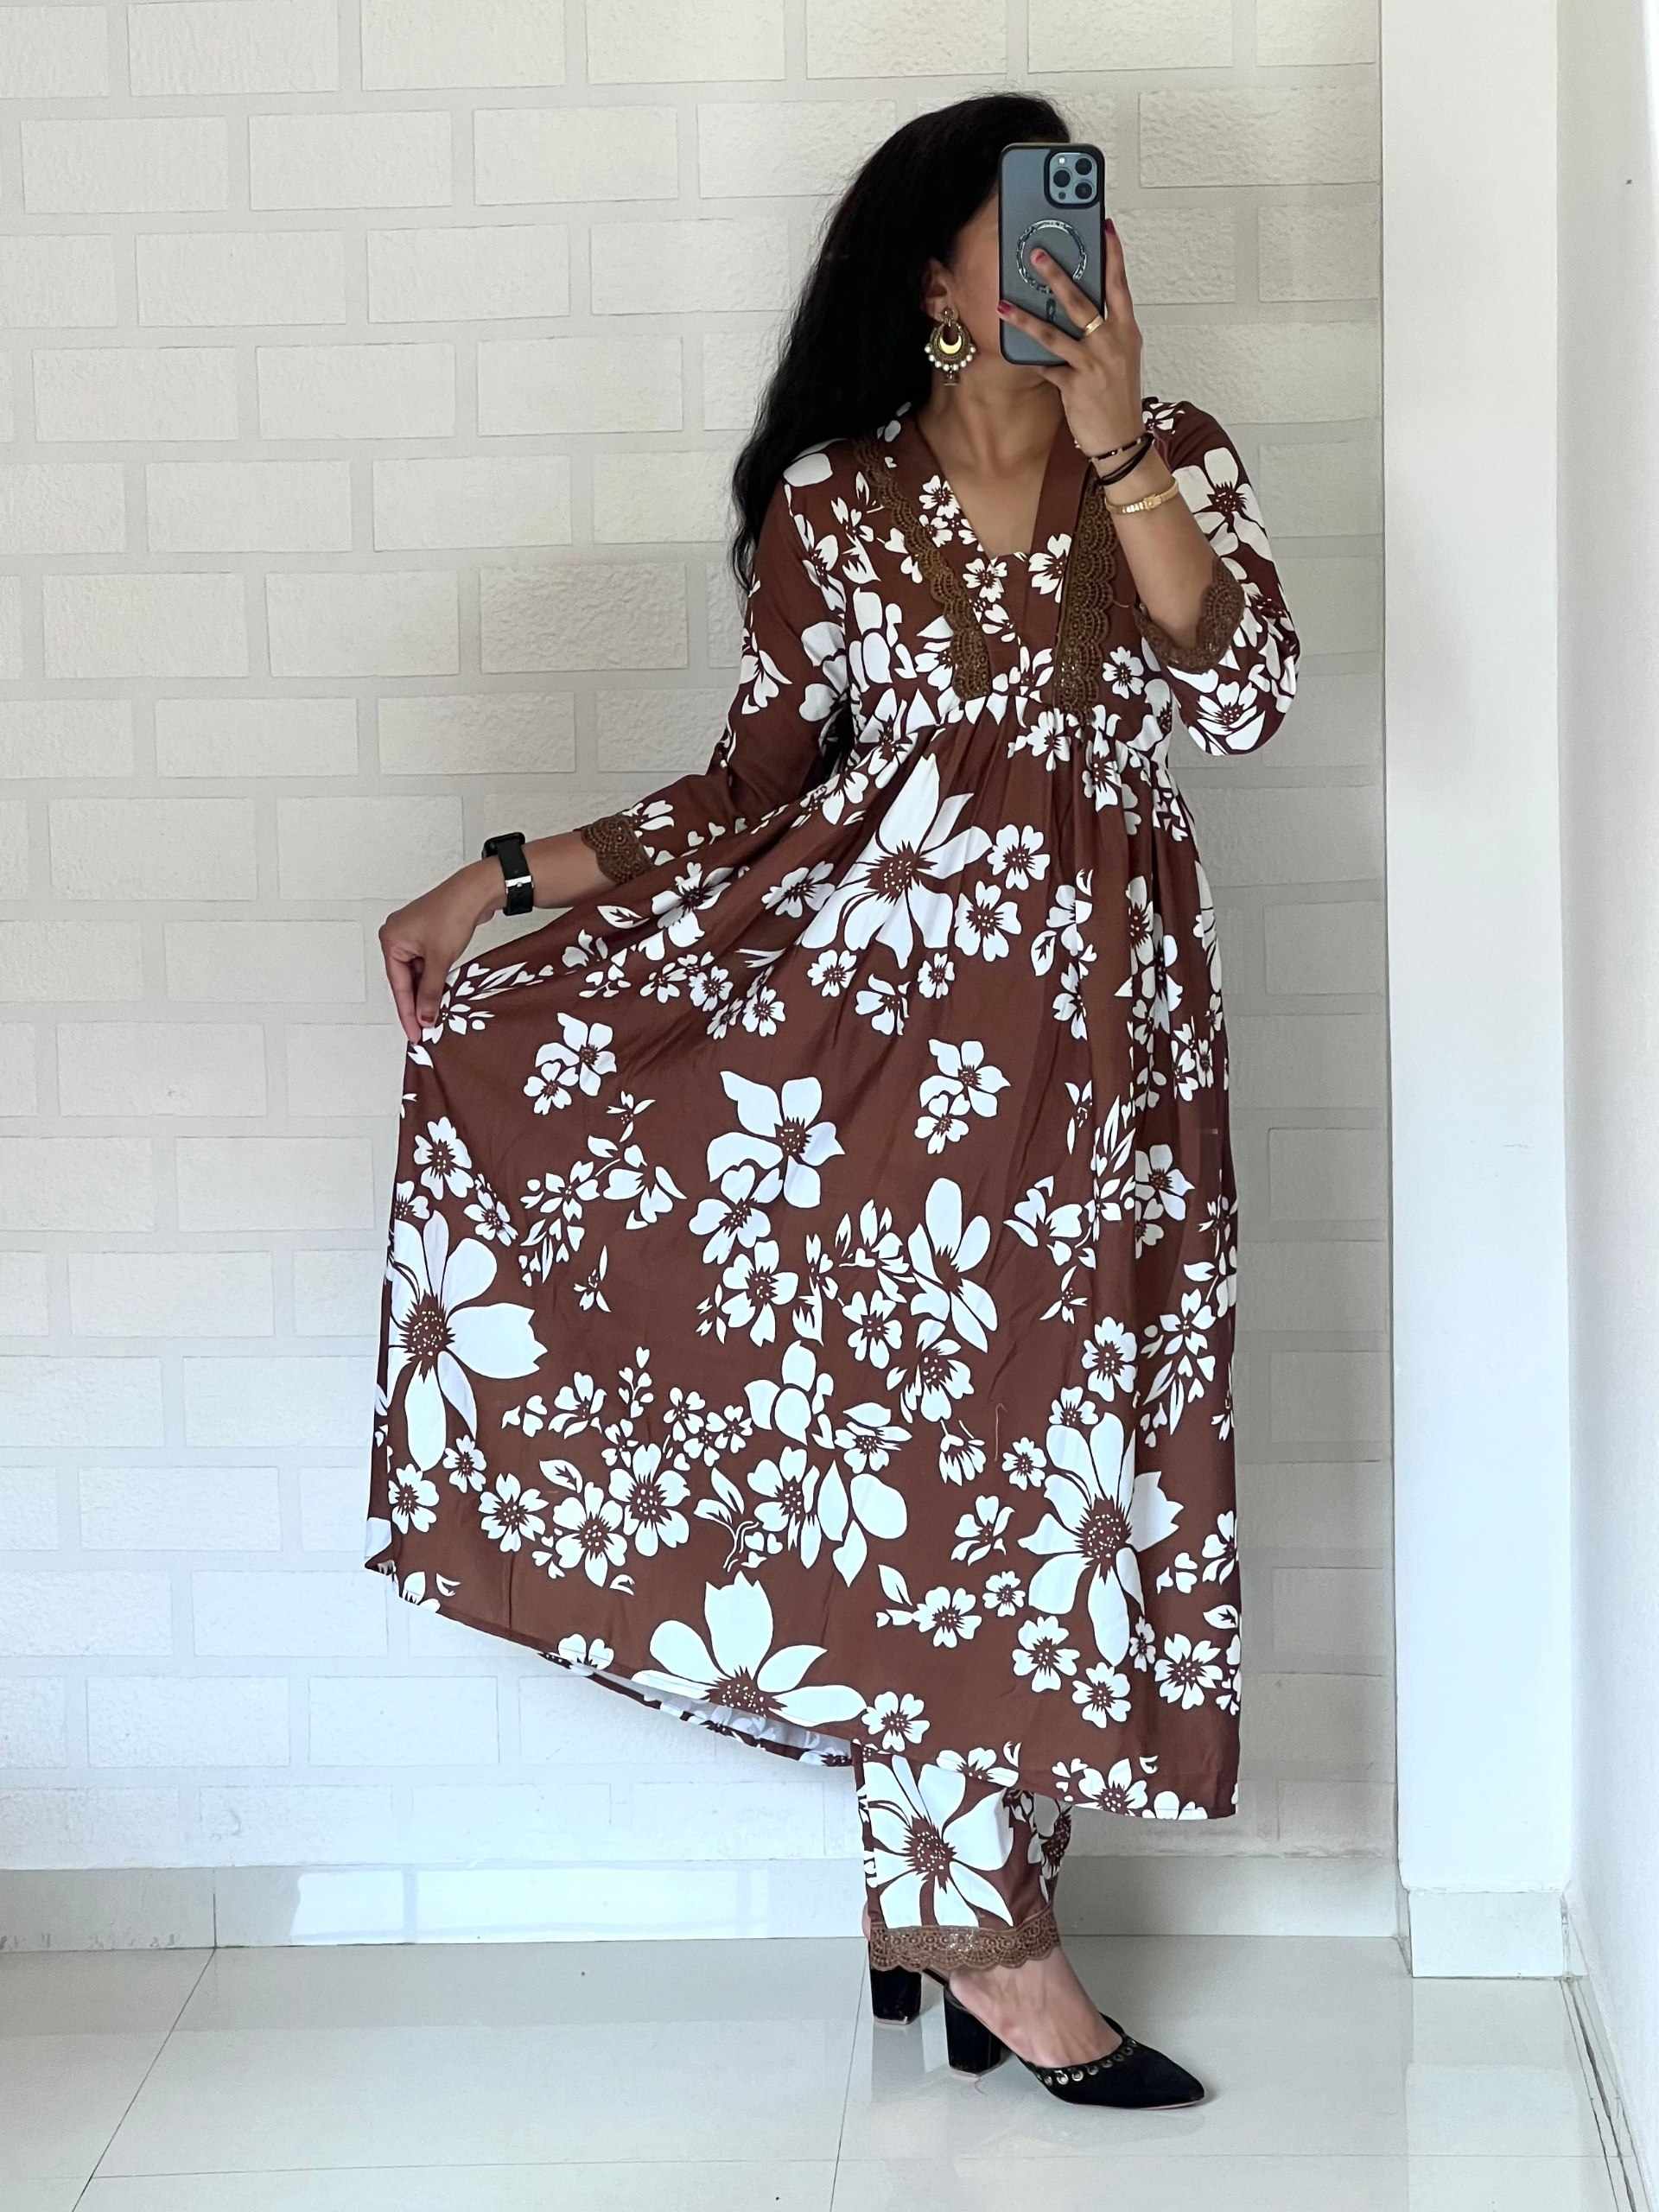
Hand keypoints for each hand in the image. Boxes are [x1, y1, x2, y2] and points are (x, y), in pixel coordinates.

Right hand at [379, 860, 498, 1043]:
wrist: (476, 891)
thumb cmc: (453, 914)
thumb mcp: (440, 959)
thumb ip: (430, 991)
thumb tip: (425, 1017)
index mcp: (391, 940)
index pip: (398, 985)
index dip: (408, 1012)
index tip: (414, 1034)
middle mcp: (397, 936)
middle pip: (405, 980)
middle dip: (416, 1004)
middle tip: (425, 1030)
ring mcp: (413, 936)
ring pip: (417, 973)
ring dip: (427, 992)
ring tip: (435, 1016)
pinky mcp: (428, 935)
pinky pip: (427, 964)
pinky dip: (434, 979)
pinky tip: (441, 994)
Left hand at [997, 223, 1146, 460]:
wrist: (1122, 439)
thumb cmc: (1118, 396)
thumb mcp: (1121, 356)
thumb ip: (1105, 329)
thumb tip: (1082, 304)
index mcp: (1126, 331)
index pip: (1119, 285)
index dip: (1113, 255)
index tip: (1105, 227)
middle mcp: (1111, 343)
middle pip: (1082, 301)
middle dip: (1057, 275)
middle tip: (1036, 254)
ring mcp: (1093, 365)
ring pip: (1055, 334)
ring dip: (1026, 317)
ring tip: (1004, 303)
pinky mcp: (1075, 387)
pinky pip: (1046, 367)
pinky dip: (1030, 359)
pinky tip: (1011, 348)